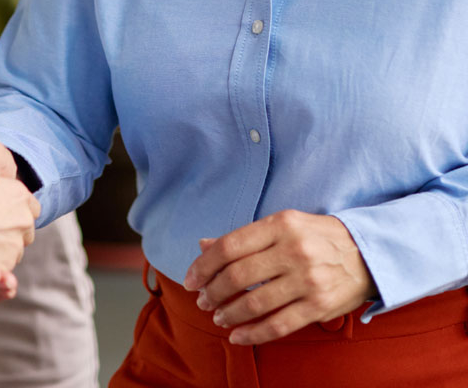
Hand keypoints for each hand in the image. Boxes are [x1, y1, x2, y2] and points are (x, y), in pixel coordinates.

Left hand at [183, 210, 375, 344]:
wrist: (368, 254)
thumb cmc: (316, 236)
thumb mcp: (281, 225)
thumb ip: (243, 237)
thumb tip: (204, 246)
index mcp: (279, 225)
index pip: (229, 246)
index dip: (204, 266)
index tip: (190, 280)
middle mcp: (292, 251)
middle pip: (238, 276)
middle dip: (213, 292)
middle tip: (202, 301)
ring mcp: (307, 280)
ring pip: (256, 302)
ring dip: (229, 313)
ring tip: (218, 317)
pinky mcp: (319, 306)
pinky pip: (279, 325)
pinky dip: (253, 333)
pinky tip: (237, 336)